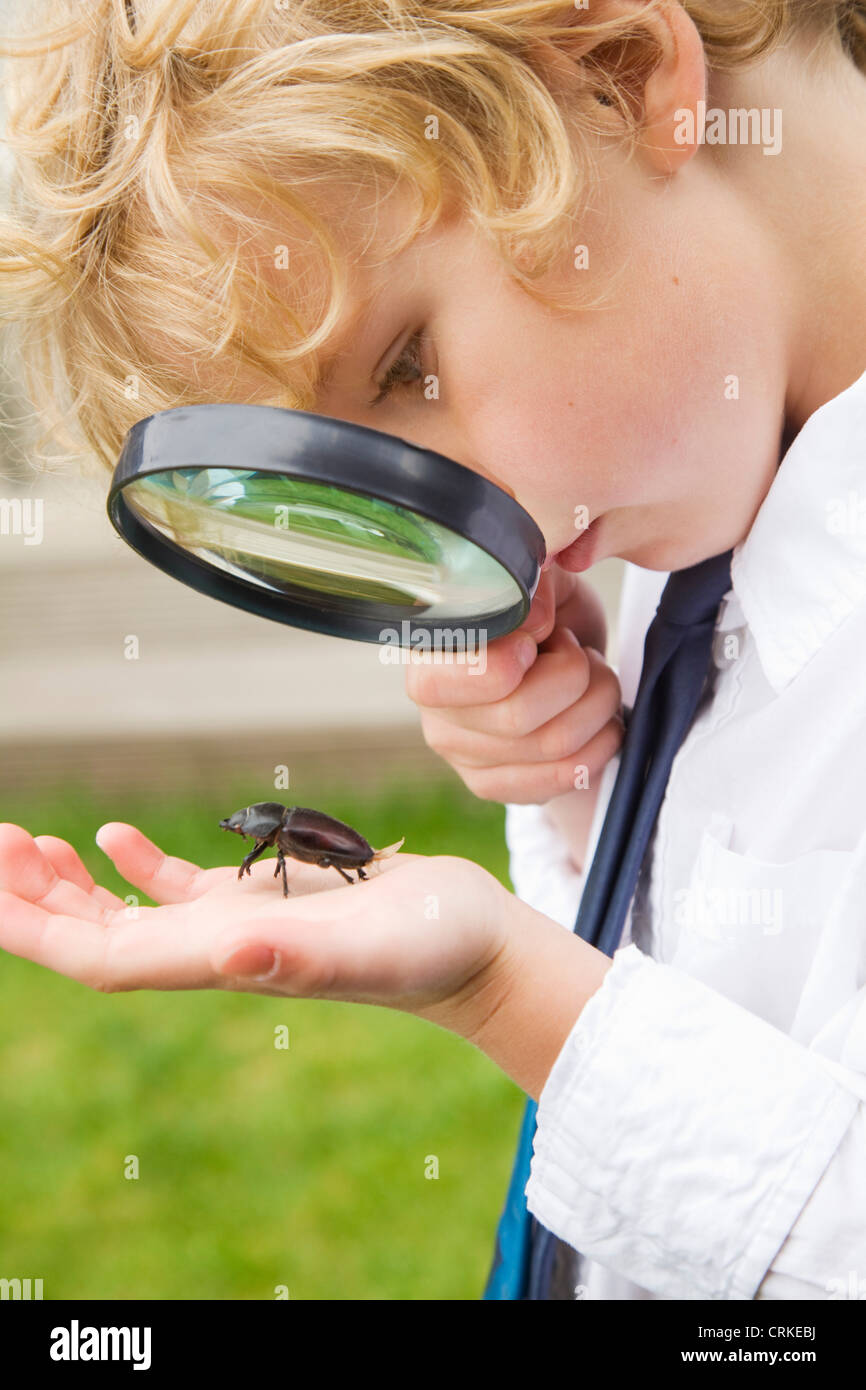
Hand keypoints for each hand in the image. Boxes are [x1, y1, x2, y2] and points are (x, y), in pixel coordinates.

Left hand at [0, 822, 510, 1038]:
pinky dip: (134, 862)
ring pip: (126, 913)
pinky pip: (176, 887)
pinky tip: (109, 835)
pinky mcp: (264, 900)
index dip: (35, 928)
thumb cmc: (433, 948)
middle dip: (34, 899)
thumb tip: (227, 956)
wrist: (474, 943)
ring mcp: (234, 924)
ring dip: (70, 885)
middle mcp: (211, 949)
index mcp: (217, 960)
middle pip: (96, 937)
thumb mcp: (369, 947)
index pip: (99, 957)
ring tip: (23, 843)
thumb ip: (299, 959)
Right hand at [406, 568, 624, 803]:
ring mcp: (462, 757)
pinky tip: (601, 719)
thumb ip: (535, 584)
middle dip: (574, 675)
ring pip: (552, 745)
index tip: (542, 635)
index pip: (444, 681)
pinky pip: (564, 778)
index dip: (507, 660)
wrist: (565, 665)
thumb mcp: (547, 581)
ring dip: (598, 703)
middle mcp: (433, 713)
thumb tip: (533, 619)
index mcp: (427, 654)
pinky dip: (602, 743)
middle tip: (578, 653)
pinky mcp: (495, 787)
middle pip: (515, 716)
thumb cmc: (550, 616)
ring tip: (596, 679)